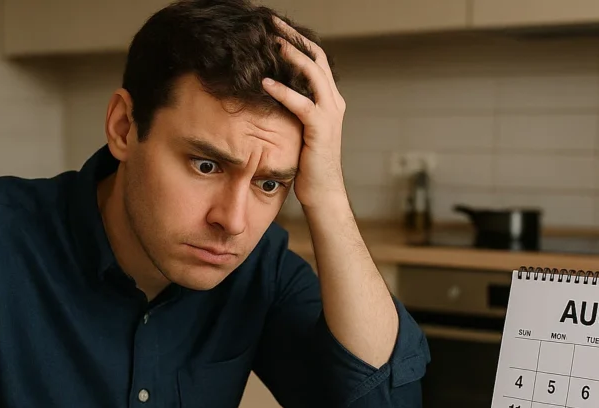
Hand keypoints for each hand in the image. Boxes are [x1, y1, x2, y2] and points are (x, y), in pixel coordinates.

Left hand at [263, 16, 347, 210]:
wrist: (323, 192)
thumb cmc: (307, 164)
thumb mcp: (299, 129)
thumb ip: (292, 108)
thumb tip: (268, 91)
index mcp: (329, 100)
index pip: (315, 60)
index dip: (297, 41)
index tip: (276, 28)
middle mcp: (333, 102)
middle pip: (316, 58)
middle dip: (294, 38)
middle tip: (272, 23)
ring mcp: (330, 114)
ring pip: (313, 74)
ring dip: (292, 55)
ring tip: (271, 42)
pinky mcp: (320, 129)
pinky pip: (301, 103)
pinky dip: (283, 91)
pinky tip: (265, 83)